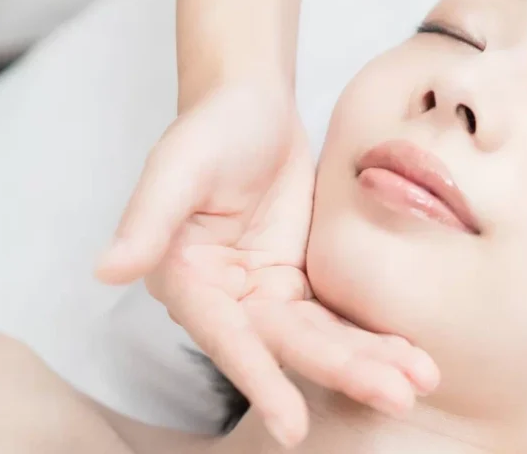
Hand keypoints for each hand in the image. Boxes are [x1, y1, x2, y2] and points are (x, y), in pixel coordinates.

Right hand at [94, 83, 437, 445]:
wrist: (253, 105)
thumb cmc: (210, 128)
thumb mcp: (178, 165)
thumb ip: (147, 219)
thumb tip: (106, 270)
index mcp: (191, 284)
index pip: (228, 340)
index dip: (260, 382)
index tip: (293, 429)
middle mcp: (229, 302)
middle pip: (291, 346)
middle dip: (345, 372)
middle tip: (398, 396)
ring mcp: (270, 295)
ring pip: (323, 338)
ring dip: (371, 362)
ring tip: (420, 380)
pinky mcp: (303, 283)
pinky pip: (341, 317)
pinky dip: (376, 337)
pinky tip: (414, 356)